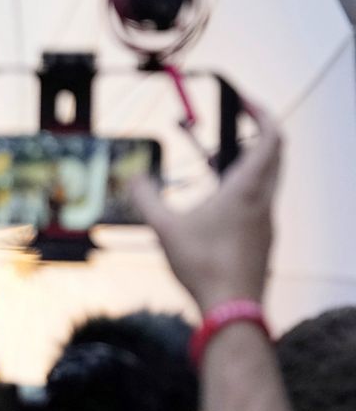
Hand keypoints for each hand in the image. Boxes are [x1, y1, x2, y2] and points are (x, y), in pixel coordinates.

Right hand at [130, 99, 281, 310]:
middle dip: (257, 133)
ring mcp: (266, 221)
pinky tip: (218, 202)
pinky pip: (259, 201)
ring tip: (217, 161)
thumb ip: (146, 197)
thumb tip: (134, 178)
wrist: (232, 308)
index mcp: (246, 189)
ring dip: (249, 162)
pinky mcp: (263, 239)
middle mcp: (263, 200)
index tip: (246, 102)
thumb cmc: (203, 265)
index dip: (262, 114)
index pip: (270, 138)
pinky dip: (245, 188)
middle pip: (275, 154)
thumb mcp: (164, 227)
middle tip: (235, 124)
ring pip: (268, 179)